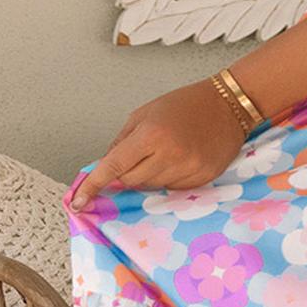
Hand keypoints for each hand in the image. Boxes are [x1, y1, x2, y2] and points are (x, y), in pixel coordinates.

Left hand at [66, 80, 248, 211]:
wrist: (229, 105)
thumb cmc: (184, 104)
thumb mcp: (144, 114)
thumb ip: (121, 142)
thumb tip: (104, 168)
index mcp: (151, 135)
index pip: (114, 166)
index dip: (93, 185)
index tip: (78, 201)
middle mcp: (170, 155)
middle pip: (131, 181)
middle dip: (126, 173)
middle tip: (139, 155)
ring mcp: (188, 169)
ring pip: (151, 187)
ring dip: (148, 175)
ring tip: (164, 153)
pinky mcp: (202, 178)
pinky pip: (172, 189)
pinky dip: (168, 178)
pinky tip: (178, 160)